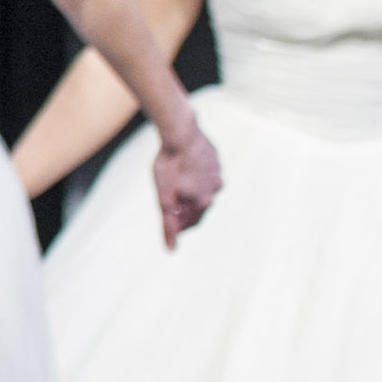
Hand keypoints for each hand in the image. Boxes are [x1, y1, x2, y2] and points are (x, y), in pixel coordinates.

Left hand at [150, 119, 222, 244]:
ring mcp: (217, 172)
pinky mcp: (215, 158)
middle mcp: (215, 189)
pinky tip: (186, 168)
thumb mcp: (164, 197)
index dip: (179, 226)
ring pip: (204, 187)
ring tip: (179, 185)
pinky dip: (196, 173)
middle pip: (200, 205)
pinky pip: (206, 170)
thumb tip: (172, 249)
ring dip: (193, 190)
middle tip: (171, 205)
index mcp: (203, 201)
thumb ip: (168, 224)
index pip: (192, 222)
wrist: (180, 132)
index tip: (169, 225)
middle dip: (186, 208)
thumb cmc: (169, 165)